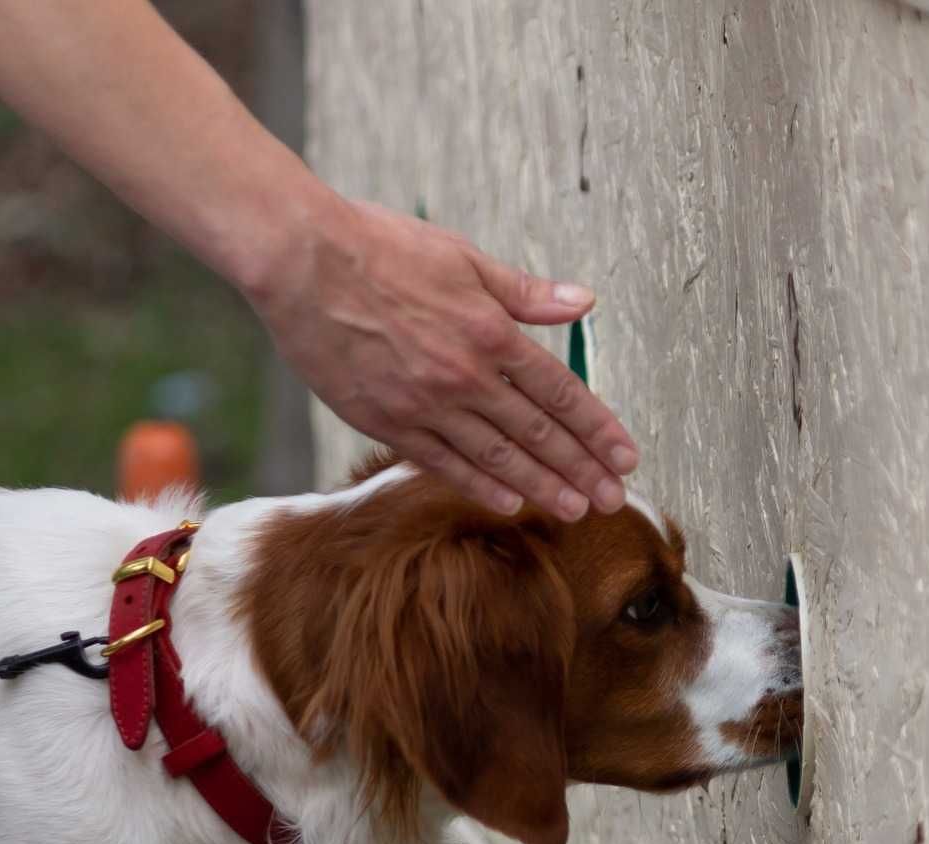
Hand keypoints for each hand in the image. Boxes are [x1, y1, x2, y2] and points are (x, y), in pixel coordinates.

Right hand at [248, 196, 637, 520]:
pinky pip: (443, 463)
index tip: (625, 456)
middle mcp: (466, 375)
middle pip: (538, 433)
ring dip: (543, 486)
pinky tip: (510, 504)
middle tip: (614, 501)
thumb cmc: (381, 247)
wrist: (303, 261)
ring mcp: (426, 403)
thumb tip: (584, 302)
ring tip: (576, 510)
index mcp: (492, 332)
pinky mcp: (386, 420)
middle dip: (582, 469)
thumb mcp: (465, 258)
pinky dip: (480, 485)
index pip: (561, 392)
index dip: (598, 428)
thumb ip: (526, 292)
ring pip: (498, 457)